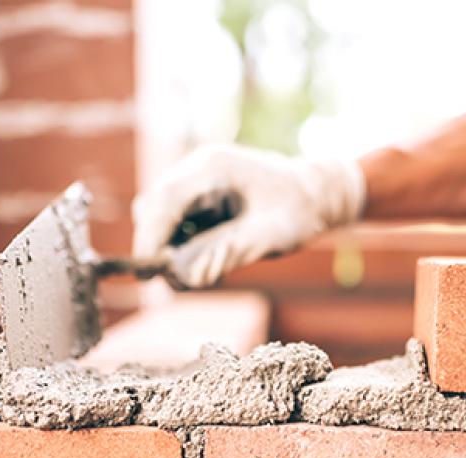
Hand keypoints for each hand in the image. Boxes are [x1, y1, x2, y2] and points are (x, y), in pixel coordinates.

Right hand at [132, 144, 365, 287]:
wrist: (317, 194)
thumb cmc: (299, 210)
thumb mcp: (270, 235)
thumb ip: (228, 253)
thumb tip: (185, 277)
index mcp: (212, 168)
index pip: (164, 201)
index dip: (149, 238)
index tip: (148, 274)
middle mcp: (197, 170)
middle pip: (153, 208)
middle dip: (157, 247)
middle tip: (178, 282)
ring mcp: (196, 183)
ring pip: (160, 218)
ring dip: (170, 249)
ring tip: (202, 275)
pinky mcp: (199, 199)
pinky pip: (176, 225)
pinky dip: (182, 247)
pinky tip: (208, 263)